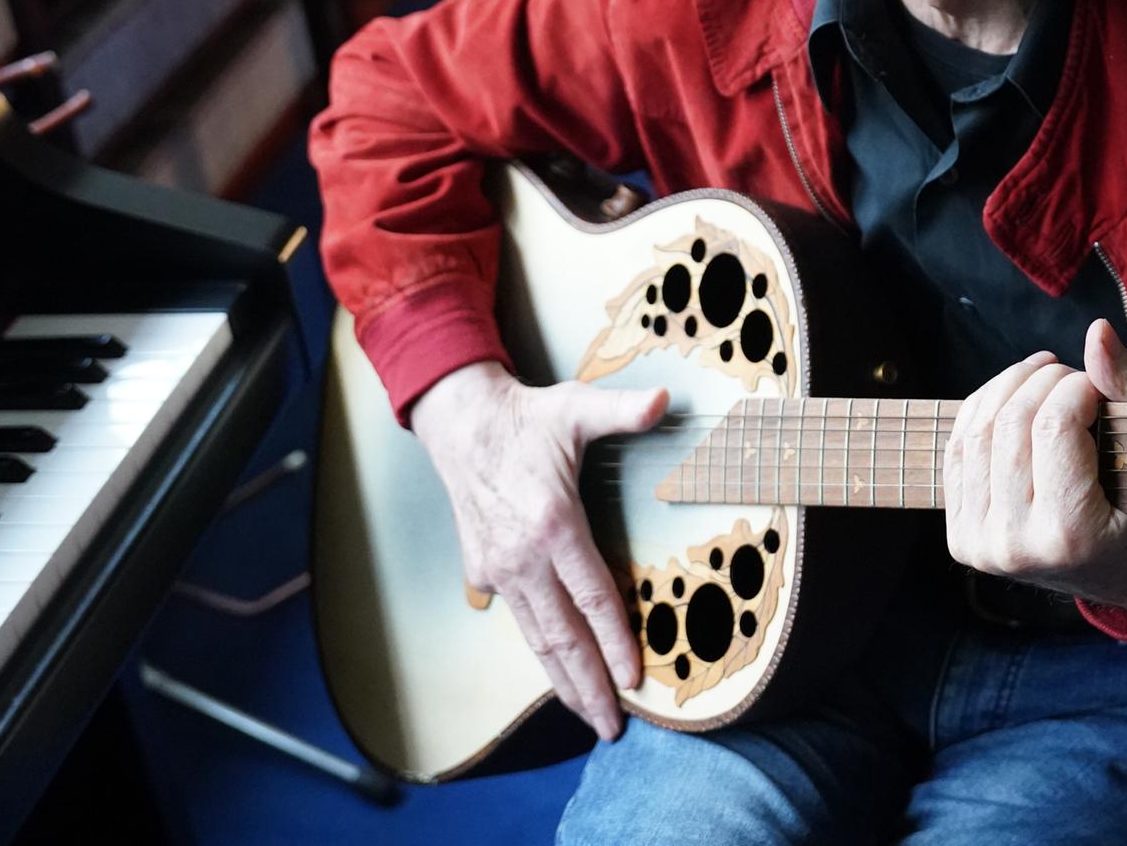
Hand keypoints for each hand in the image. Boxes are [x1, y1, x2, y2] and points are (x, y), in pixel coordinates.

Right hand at [409, 360, 666, 739]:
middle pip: (562, 637)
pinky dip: (540, 648)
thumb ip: (623, 410)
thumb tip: (666, 400)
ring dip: (562, 680)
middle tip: (613, 727)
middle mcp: (524, 557)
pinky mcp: (483, 572)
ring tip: (588, 715)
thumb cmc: (526, 418)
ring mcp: (499, 569)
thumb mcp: (577, 406)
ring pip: (536, 638)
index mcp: (553, 525)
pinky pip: (518, 618)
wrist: (460, 423)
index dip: (616, 642)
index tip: (635, 679)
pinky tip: (558, 669)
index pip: (593, 598)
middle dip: (589, 687)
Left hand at [942, 319, 1126, 613]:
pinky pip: (958, 450)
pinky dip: (983, 408)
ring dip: (1011, 385)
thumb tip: (1096, 331)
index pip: (1054, 426)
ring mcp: (982, 545)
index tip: (1099, 386)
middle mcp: (1015, 547)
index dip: (1076, 386)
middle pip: (1011, 424)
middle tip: (1075, 377)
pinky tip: (1015, 396)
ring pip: (978, 430)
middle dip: (1044, 380)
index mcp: (1070, 535)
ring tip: (1047, 376)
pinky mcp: (962, 537)